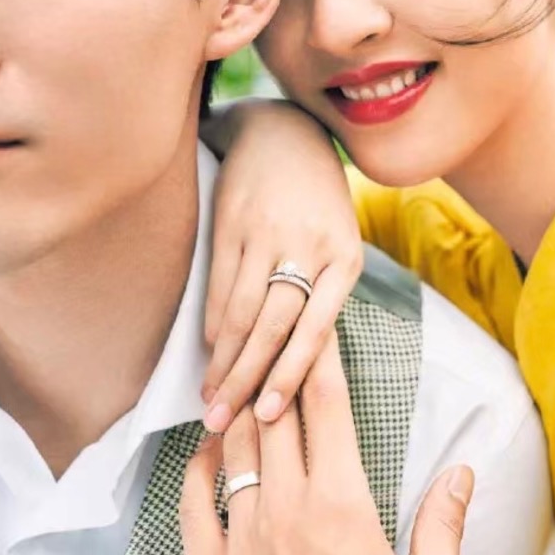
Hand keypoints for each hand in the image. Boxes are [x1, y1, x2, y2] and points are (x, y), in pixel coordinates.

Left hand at [180, 331, 474, 554]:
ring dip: (239, 408)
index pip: (328, 405)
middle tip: (277, 336)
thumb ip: (444, 526)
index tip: (318, 324)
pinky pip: (192, 502)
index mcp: (342, 504)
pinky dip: (198, 465)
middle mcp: (286, 508)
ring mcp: (241, 540)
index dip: (321, 354)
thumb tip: (462, 471)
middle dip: (277, 366)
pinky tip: (206, 448)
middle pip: (275, 412)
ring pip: (233, 448)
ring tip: (242, 381)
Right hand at [200, 100, 362, 432]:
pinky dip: (212, 323)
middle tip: (223, 421)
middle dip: (246, 381)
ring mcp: (266, 233)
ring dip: (223, 362)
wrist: (285, 132)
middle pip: (271, 329)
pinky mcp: (232, 221)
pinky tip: (209, 349)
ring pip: (240, 312)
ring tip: (210, 397)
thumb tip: (298, 362)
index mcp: (345, 258)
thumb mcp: (339, 239)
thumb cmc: (317, 198)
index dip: (289, 378)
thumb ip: (324, 292)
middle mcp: (307, 246)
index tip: (268, 417)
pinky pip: (218, 284)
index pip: (315, 331)